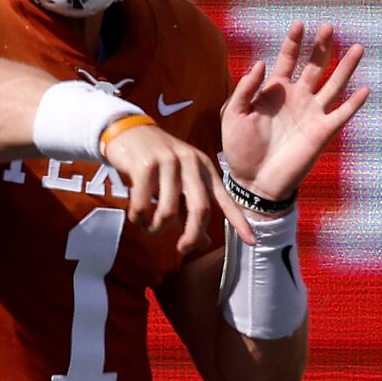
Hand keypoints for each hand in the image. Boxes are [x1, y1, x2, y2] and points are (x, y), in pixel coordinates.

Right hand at [103, 123, 252, 255]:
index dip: (239, 221)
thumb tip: (204, 242)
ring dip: (157, 228)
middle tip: (183, 249)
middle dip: (192, 236)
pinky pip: (143, 206)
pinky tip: (136, 217)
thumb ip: (191, 209)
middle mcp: (191, 162)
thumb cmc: (157, 161)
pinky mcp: (144, 165)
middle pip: (200, 209)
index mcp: (204, 167)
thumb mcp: (180, 181)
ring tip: (149, 226)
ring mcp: (168, 162)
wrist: (129, 131)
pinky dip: (139, 219)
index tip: (252, 241)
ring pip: (168, 212)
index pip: (225, 199)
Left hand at [222, 23, 367, 203]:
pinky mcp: (322, 132)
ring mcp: (312, 114)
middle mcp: (297, 98)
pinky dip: (354, 103)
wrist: (254, 182)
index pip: (287, 59)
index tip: (299, 24)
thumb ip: (244, 88)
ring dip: (346, 67)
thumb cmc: (239, 148)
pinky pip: (341, 114)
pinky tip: (365, 89)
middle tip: (329, 26)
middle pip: (314, 65)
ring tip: (357, 48)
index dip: (293, 42)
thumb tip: (261, 62)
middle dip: (322, 46)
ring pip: (333, 84)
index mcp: (275, 90)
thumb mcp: (233, 114)